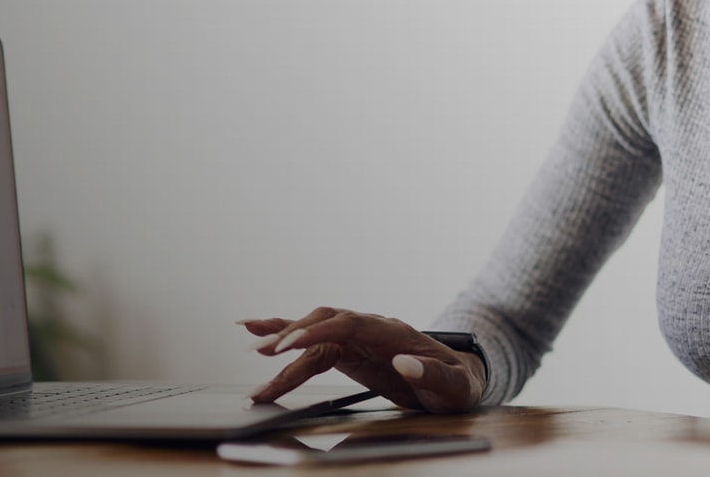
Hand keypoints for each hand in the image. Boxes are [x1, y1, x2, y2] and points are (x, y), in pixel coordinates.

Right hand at [239, 307, 484, 413]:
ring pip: (313, 330)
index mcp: (394, 333)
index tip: (290, 345)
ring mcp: (358, 336)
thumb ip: (432, 374)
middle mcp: (371, 328)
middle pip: (324, 324)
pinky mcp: (349, 349)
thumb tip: (405, 362)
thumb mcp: (455, 386)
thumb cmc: (458, 383)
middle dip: (291, 336)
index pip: (349, 324)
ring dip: (281, 338)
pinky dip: (285, 336)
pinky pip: (314, 341)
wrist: (460, 377)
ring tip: (250, 346)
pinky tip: (259, 334)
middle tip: (261, 354)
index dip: (318, 332)